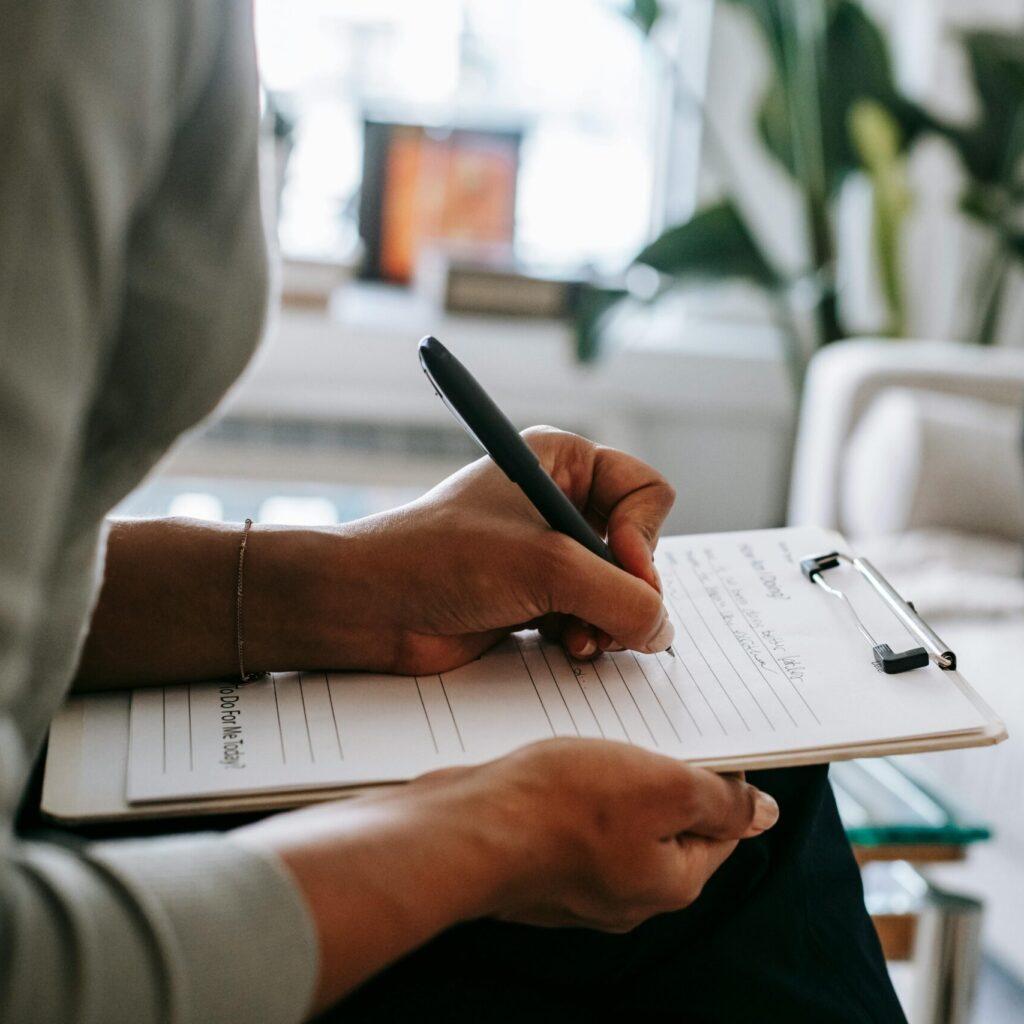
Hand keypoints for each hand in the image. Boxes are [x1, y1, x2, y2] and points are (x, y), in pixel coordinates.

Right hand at [235, 738, 778, 1012]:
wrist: (463, 830)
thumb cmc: (561, 806)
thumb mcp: (662, 786)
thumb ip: (720, 800)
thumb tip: (764, 813)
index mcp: (670, 882)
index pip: (721, 829)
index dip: (720, 779)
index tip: (702, 739)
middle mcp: (628, 894)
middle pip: (667, 825)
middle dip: (662, 776)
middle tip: (646, 731)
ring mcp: (578, 885)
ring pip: (618, 821)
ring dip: (615, 780)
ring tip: (597, 741)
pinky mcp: (539, 866)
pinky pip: (574, 824)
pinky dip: (574, 794)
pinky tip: (557, 765)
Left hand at [251, 427, 675, 674]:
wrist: (371, 607)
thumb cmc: (442, 559)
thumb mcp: (546, 567)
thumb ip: (621, 597)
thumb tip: (662, 631)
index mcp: (562, 461)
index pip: (646, 492)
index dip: (644, 537)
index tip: (621, 568)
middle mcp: (560, 501)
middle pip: (638, 548)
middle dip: (626, 590)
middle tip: (604, 618)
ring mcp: (548, 552)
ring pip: (618, 590)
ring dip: (607, 621)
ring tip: (579, 639)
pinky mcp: (536, 596)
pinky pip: (591, 617)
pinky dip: (588, 636)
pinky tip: (565, 647)